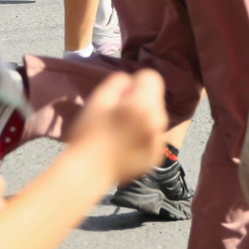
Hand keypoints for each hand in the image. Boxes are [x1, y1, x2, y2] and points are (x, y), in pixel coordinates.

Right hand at [66, 69, 168, 184]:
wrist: (89, 171)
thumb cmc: (89, 132)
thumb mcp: (98, 99)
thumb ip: (118, 82)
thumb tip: (131, 82)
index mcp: (143, 105)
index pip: (152, 77)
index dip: (136, 82)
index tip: (121, 95)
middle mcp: (157, 121)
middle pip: (155, 98)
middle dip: (141, 100)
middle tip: (118, 113)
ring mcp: (159, 140)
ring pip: (156, 117)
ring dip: (144, 118)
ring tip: (122, 130)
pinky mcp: (156, 155)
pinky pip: (155, 136)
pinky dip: (144, 136)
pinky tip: (126, 145)